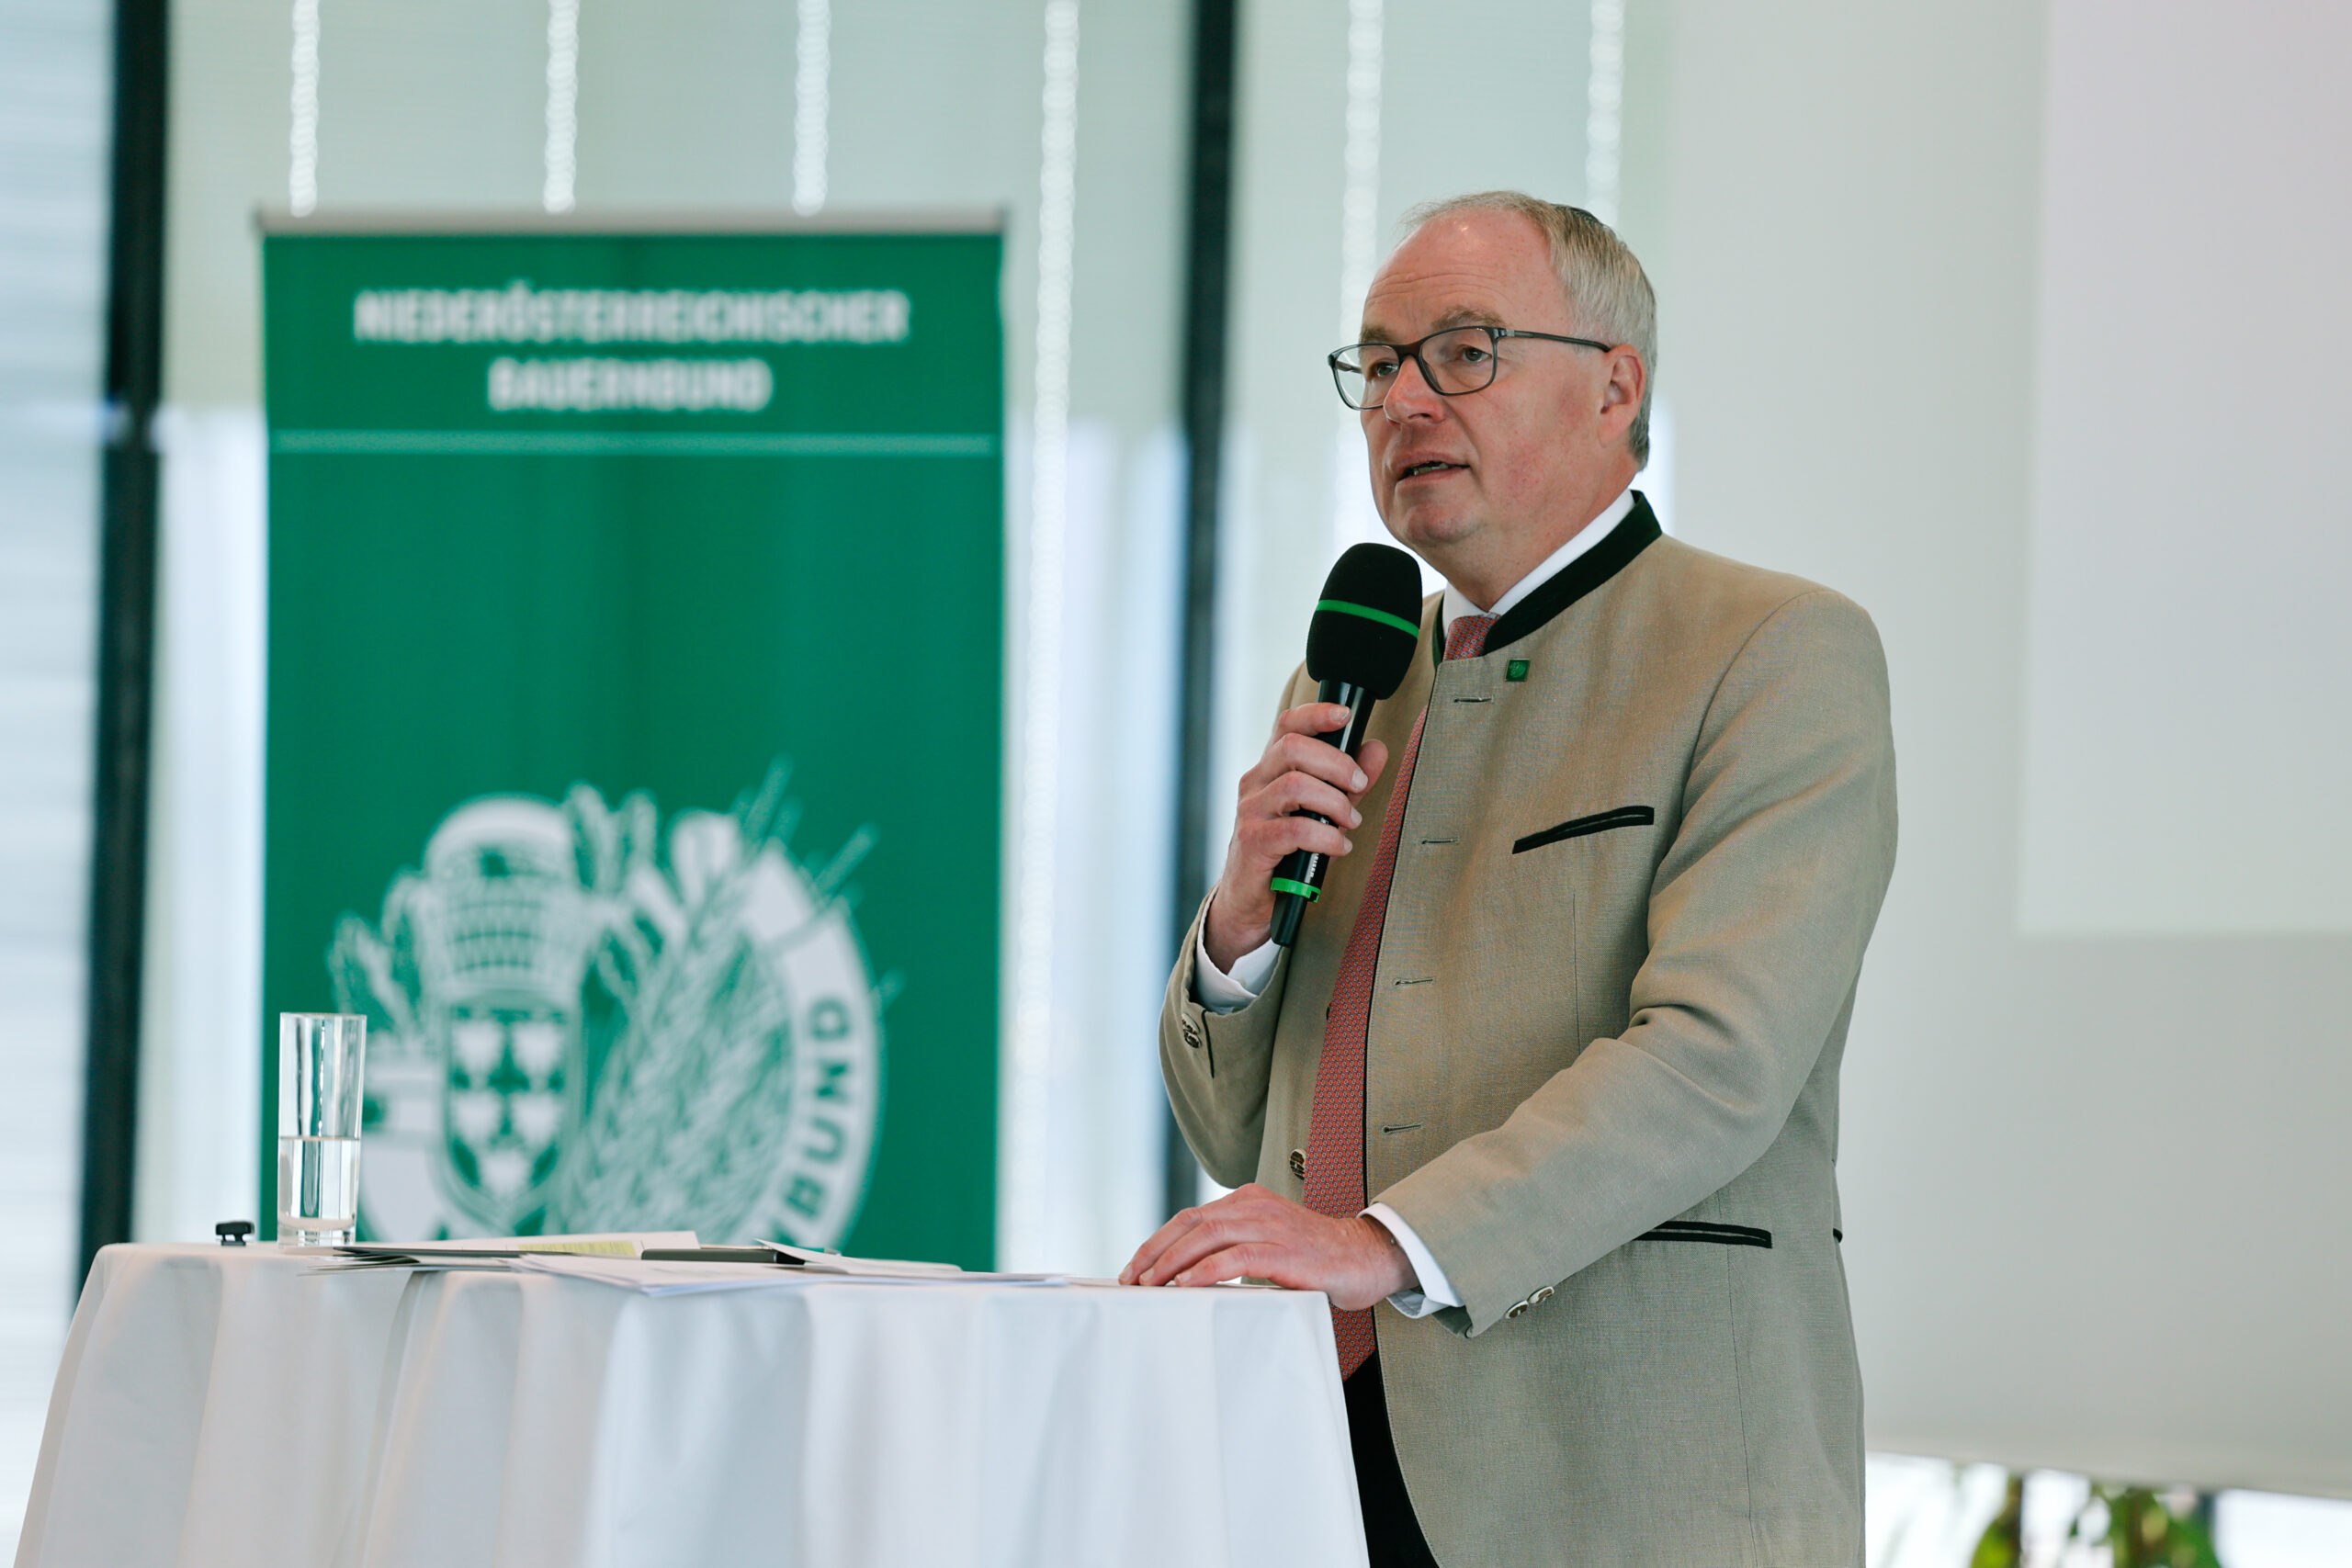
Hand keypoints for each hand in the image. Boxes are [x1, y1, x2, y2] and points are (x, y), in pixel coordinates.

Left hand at [1117, 1184, 1414, 1310]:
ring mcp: (1271, 1225)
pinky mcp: (1285, 1249)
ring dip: (1173, 1261)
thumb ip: (1235, 1249)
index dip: (1158, 1242)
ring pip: (1208, 1235)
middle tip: (1132, 1280)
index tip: (1135, 1268)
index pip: (1190, 1217)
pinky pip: (1237, 1256)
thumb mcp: (1269, 1244)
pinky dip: (1206, 1270)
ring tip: (1151, 1284)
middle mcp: (1255, 1206)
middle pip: (1191, 1223)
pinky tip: (1187, 1285)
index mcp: (1248, 1201)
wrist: (1367, 1257)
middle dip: (1155, 1252)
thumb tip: (1187, 1277)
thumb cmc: (1316, 1259)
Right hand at [1202, 705, 1390, 970]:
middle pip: (1294, 748)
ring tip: (1351, 822)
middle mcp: (1255, 783)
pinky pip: (1294, 829)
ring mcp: (1250, 812)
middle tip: (1360, 785)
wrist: (1250, 901)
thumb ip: (1348, 782)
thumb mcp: (1323, 812)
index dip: (1316, 714)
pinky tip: (1339, 847)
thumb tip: (1376, 750)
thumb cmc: (1286, 852)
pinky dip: (1326, 837)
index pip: (1287, 725)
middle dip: (1337, 763)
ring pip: (1295, 785)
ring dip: (1334, 802)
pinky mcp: (1252, 842)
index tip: (1345, 715)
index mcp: (1271, 769)